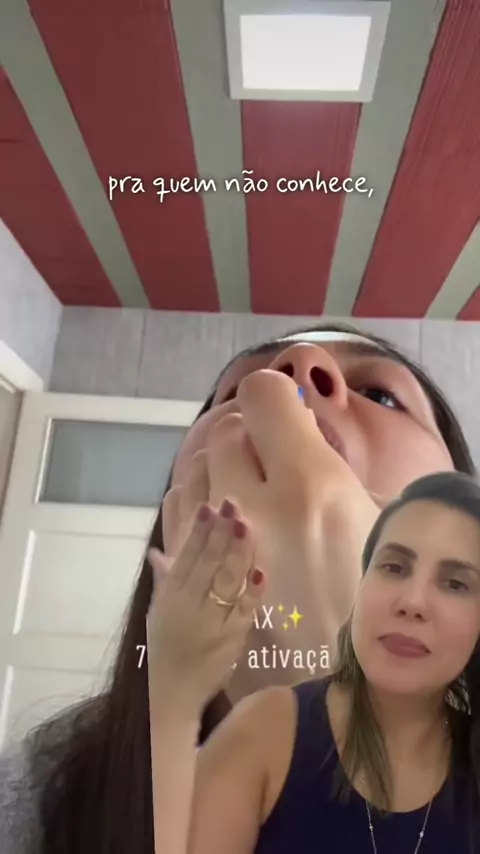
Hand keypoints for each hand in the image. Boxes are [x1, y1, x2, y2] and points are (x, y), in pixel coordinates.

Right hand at [147, 499, 264, 718]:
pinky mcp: (231, 640)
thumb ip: (163, 582)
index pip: (185, 558)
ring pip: (226, 582)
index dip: (198, 532)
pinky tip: (260, 570)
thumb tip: (158, 553)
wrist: (168, 696)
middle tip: (232, 505)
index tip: (209, 508)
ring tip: (246, 526)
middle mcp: (188, 607)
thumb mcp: (156, 614)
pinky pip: (244, 611)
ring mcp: (211, 623)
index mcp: (169, 598)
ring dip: (237, 552)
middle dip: (221, 533)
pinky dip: (252, 591)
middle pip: (207, 564)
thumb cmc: (163, 650)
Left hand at [204, 372, 383, 682]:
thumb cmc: (365, 601)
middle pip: (227, 431)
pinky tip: (213, 512)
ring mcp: (215, 544)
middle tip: (265, 453)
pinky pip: (175, 513)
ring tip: (240, 485)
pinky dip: (192, 501)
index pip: (265, 396)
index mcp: (311, 485)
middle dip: (247, 436)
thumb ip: (340, 471)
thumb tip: (306, 432)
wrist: (332, 686)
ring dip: (216, 468)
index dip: (273, 398)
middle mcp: (257, 506)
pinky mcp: (193, 574)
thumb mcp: (374, 526)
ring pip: (194, 470)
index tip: (279, 412)